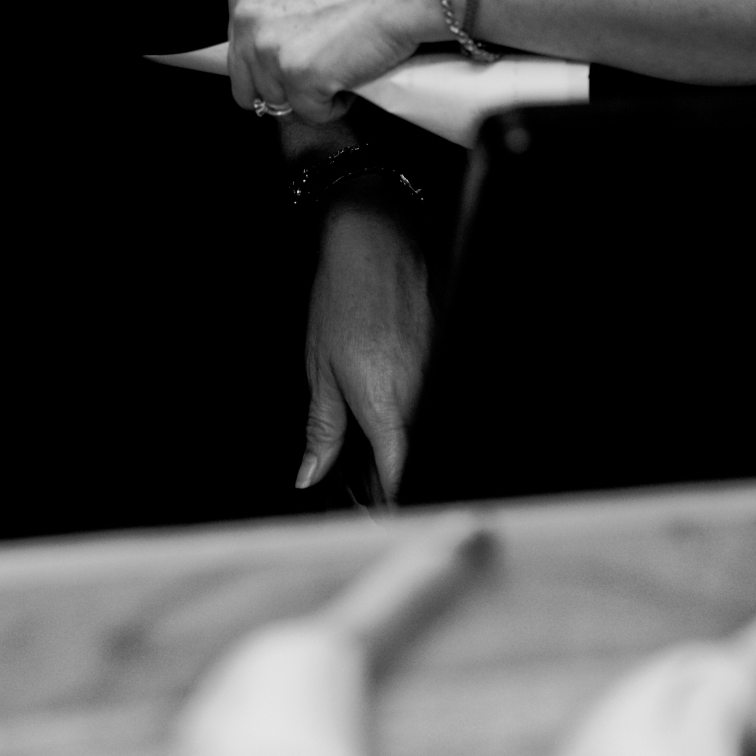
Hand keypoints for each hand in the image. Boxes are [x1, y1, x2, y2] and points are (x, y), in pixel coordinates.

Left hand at [228, 0, 439, 120]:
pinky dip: (336, 105)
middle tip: (321, 71)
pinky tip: (355, 75)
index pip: (239, 47)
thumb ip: (276, 2)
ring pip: (279, 104)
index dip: (273, 59)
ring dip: (312, 95)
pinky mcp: (300, 76)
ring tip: (344, 66)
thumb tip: (254, 40)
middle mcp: (247, 17)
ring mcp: (270, 48)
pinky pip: (311, 114)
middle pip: (247, 84)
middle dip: (284, 86)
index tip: (303, 52)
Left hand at [298, 199, 433, 501]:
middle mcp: (419, 393)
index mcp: (385, 404)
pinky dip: (413, 404)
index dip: (388, 501)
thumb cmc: (342, 298)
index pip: (397, 474)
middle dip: (392, 471)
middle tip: (368, 478)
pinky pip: (432, 394)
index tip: (376, 515)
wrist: (374, 240)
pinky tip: (393, 390)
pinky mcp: (445, 353)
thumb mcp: (319, 368)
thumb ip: (323, 429)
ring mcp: (437, 372)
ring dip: (404, 436)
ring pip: (424, 424)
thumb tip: (310, 475)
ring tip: (377, 429)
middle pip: (414, 452)